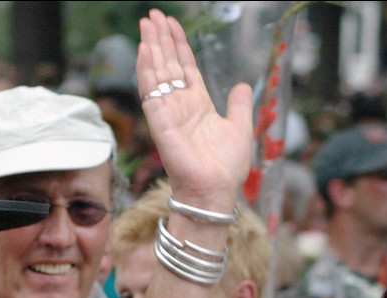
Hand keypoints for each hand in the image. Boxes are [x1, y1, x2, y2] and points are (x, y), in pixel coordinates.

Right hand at [136, 10, 252, 207]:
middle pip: (167, 64)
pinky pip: (150, 92)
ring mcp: (168, 112)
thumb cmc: (226, 168)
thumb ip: (239, 105)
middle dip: (161, 39)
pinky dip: (146, 70)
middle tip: (152, 15)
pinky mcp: (160, 122)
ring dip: (151, 47)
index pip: (185, 67)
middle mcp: (180, 105)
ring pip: (156, 72)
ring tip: (146, 24)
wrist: (216, 190)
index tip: (172, 24)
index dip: (179, 45)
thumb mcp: (240, 128)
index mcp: (198, 104)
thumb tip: (242, 85)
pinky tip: (144, 50)